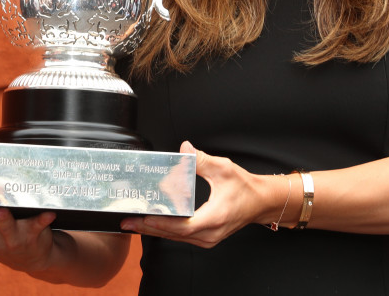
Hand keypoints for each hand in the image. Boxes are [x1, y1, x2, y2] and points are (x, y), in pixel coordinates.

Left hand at [120, 141, 271, 248]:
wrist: (261, 202)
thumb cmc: (246, 188)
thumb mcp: (224, 170)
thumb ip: (202, 160)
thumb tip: (184, 149)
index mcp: (212, 219)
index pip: (180, 226)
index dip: (159, 222)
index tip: (141, 217)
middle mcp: (209, 234)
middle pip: (173, 234)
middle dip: (149, 227)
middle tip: (127, 221)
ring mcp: (208, 238)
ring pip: (176, 237)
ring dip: (156, 230)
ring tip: (135, 222)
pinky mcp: (207, 237)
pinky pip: (182, 236)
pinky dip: (167, 230)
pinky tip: (155, 223)